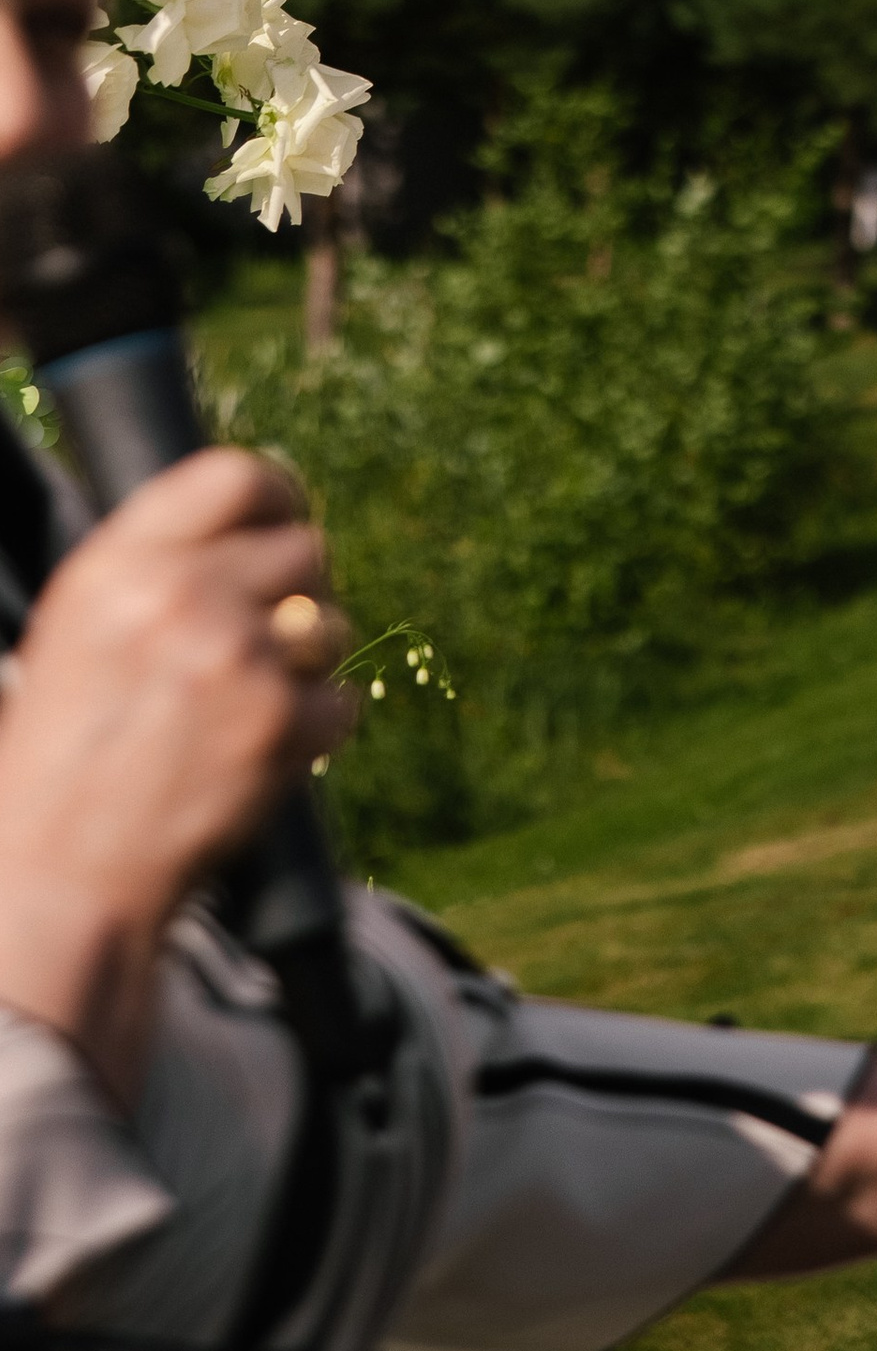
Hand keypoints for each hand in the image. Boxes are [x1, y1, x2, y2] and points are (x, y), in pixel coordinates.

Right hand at [0, 448, 353, 1096]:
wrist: (57, 876)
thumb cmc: (64, 754)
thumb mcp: (80, 630)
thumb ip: (160, 567)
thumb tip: (259, 516)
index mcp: (120, 566)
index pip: (234, 474)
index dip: (276, 494)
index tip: (284, 520)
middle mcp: (181, 597)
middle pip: (305, 546)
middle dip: (296, 592)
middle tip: (261, 640)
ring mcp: (239, 657)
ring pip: (332, 622)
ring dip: (309, 661)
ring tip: (245, 705)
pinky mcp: (282, 722)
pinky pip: (344, 699)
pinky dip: (317, 730)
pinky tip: (260, 755)